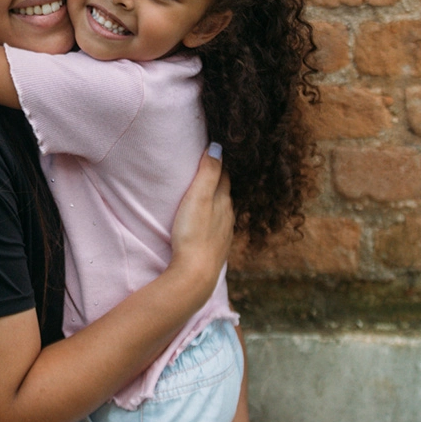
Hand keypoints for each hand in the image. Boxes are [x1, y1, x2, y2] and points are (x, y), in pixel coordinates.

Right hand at [168, 143, 233, 293]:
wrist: (196, 274)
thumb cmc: (193, 233)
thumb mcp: (198, 197)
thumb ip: (208, 172)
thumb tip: (218, 146)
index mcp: (224, 201)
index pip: (224, 176)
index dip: (218, 163)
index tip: (213, 152)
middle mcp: (228, 217)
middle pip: (225, 193)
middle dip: (218, 181)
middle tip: (208, 169)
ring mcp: (224, 235)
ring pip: (222, 212)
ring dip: (216, 202)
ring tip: (206, 195)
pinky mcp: (216, 249)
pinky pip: (217, 228)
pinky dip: (213, 220)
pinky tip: (206, 223)